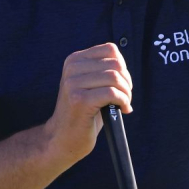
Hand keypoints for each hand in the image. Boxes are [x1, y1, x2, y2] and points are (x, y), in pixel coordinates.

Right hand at [44, 43, 133, 164]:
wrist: (62, 138)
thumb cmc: (83, 112)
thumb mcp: (91, 85)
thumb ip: (103, 70)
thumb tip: (124, 66)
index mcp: (74, 60)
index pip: (110, 50)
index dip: (122, 67)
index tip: (121, 83)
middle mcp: (72, 68)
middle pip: (116, 64)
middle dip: (126, 82)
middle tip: (125, 97)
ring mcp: (73, 84)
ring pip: (115, 78)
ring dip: (126, 93)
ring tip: (124, 104)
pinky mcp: (79, 100)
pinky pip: (112, 93)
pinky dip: (123, 101)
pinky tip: (123, 110)